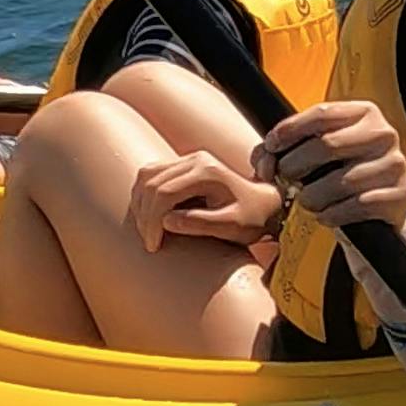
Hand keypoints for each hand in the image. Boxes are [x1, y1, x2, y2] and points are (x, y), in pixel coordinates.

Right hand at [131, 151, 279, 249]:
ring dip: (140, 205)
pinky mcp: (183, 165)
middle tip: (151, 243)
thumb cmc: (252, 218)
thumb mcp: (232, 227)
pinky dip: (143, 196)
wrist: (264, 205)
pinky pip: (151, 176)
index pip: (164, 193)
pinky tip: (149, 217)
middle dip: (144, 216)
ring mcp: (188, 159)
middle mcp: (196, 159)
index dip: (152, 221)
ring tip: (148, 232)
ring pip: (146, 177)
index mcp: (207, 172)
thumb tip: (166, 221)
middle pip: (151, 184)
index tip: (154, 245)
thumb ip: (201, 224)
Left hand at [255, 99, 405, 229]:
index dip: (290, 130)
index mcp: (364, 114)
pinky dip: (334, 214)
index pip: (322, 114)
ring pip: (341, 181)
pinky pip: (358, 205)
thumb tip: (264, 160)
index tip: (272, 146)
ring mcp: (395, 164)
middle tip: (285, 179)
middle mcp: (384, 134)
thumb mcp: (316, 152)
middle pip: (327, 145)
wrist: (379, 204)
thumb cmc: (341, 172)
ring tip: (307, 201)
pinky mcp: (402, 194)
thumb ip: (283, 149)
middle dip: (296, 166)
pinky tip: (327, 215)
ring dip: (313, 196)